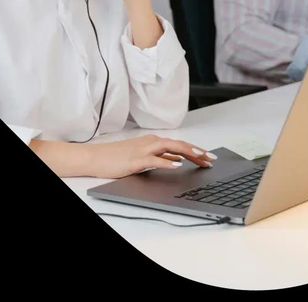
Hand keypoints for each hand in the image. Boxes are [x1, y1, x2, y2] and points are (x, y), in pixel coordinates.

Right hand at [86, 135, 216, 178]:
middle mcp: (151, 143)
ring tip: (199, 157)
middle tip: (211, 159)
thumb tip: (178, 160)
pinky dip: (166, 162)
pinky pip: (153, 160)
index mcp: (154, 142)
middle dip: (197, 151)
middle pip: (179, 145)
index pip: (180, 145)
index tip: (209, 157)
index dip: (196, 150)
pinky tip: (176, 166)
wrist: (96, 157)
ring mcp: (143, 150)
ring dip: (186, 152)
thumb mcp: (143, 157)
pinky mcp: (135, 160)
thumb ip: (161, 157)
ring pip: (169, 148)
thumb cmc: (117, 157)